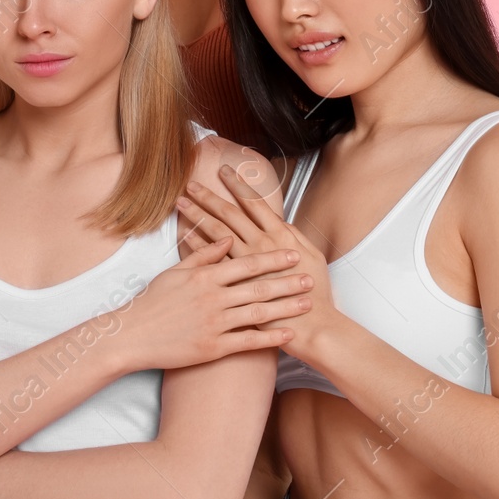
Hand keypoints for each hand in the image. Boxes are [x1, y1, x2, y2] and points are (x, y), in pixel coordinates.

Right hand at [110, 238, 313, 372]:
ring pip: (258, 313)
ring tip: (307, 304)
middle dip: (288, 281)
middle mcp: (213, 298)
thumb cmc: (152, 301)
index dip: (272, 258)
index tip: (292, 254)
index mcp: (205, 277)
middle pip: (258, 287)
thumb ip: (203, 255)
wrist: (133, 334)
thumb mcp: (175, 272)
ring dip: (286, 308)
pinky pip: (248, 341)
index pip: (246, 263)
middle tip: (310, 278)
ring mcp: (215, 324)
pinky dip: (270, 337)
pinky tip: (288, 334)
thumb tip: (225, 238)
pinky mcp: (214, 347)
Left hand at [177, 166, 336, 353]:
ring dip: (197, 217)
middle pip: (229, 215)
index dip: (238, 185)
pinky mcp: (236, 284)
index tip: (224, 171)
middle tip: (191, 184)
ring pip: (216, 234)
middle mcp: (260, 246)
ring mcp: (246, 266)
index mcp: (280, 236)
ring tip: (182, 204)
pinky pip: (211, 261)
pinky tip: (184, 235)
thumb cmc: (315, 293)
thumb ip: (293, 235)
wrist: (312, 326)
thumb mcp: (312, 256)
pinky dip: (196, 247)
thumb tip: (278, 221)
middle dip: (209, 197)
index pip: (254, 203)